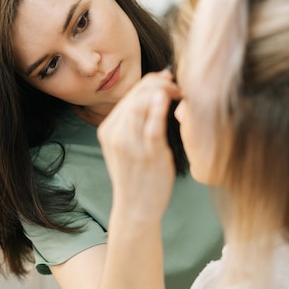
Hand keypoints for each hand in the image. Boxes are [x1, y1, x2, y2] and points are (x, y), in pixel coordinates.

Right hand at [98, 70, 179, 220]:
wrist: (136, 207)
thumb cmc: (138, 175)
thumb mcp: (127, 146)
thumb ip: (135, 123)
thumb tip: (154, 94)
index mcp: (108, 129)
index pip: (130, 95)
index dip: (152, 82)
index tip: (169, 81)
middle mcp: (115, 134)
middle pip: (136, 96)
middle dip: (159, 84)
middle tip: (178, 86)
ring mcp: (130, 144)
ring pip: (142, 105)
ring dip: (163, 92)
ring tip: (179, 93)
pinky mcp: (147, 154)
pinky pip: (152, 126)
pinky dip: (159, 109)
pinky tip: (168, 98)